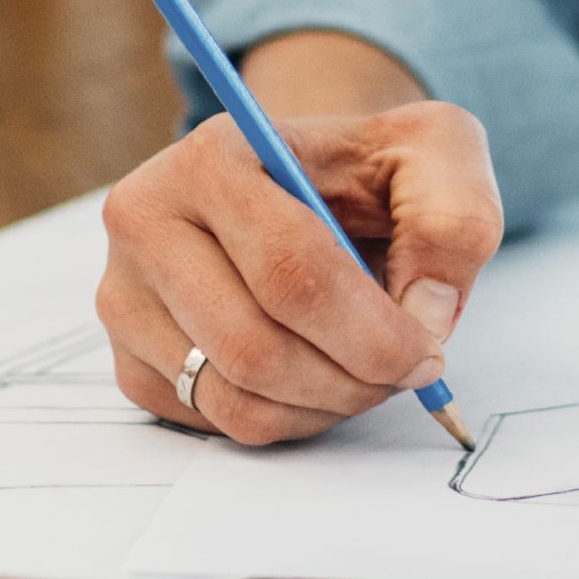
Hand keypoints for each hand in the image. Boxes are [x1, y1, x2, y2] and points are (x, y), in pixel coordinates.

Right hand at [95, 34, 503, 446]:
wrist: (308, 188)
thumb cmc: (367, 173)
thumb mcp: (437, 154)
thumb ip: (454, 218)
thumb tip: (424, 314)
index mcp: (212, 157)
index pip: (290, 271)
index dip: (372, 330)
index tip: (429, 350)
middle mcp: (144, 222)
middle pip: (256, 346)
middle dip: (353, 378)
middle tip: (407, 370)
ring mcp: (124, 296)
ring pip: (235, 397)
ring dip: (325, 405)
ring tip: (366, 368)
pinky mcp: (130, 359)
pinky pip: (214, 424)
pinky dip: (287, 420)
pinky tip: (317, 376)